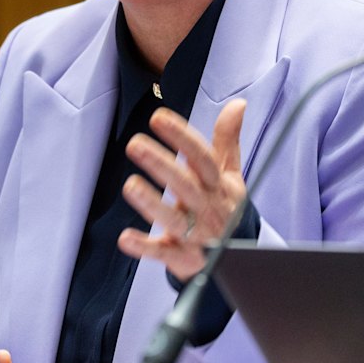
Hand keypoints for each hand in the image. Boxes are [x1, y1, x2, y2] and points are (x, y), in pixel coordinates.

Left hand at [118, 99, 246, 280]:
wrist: (238, 258)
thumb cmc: (225, 207)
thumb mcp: (230, 173)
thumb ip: (228, 139)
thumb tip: (238, 103)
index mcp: (218, 185)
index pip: (202, 158)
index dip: (182, 137)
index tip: (158, 118)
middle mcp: (208, 208)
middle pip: (185, 185)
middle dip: (161, 164)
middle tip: (134, 144)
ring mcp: (197, 236)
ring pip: (174, 219)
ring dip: (152, 203)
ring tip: (129, 185)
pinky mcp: (183, 260)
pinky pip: (163, 254)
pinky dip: (144, 247)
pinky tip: (125, 238)